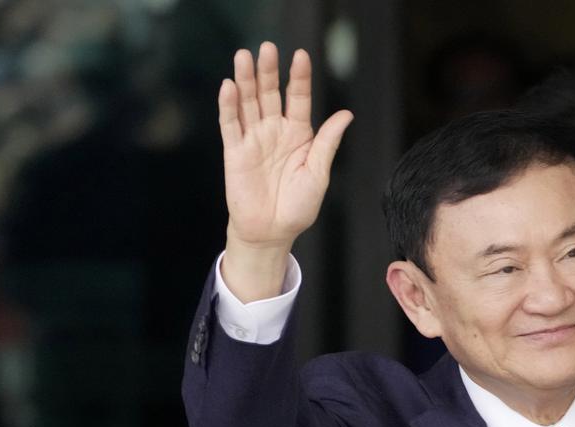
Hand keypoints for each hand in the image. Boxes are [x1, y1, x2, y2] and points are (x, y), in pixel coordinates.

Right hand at [219, 42, 351, 299]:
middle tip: (267, 48)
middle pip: (270, 94)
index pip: (298, 98)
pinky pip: (230, 125)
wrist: (272, 231)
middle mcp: (275, 131)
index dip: (299, 78)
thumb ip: (327, 143)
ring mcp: (254, 140)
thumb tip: (345, 115)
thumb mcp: (318, 173)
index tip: (301, 55)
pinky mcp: (235, 152)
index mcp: (299, 135)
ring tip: (244, 56)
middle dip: (268, 71)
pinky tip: (228, 86)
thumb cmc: (298, 207)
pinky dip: (228, 106)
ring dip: (245, 80)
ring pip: (247, 103)